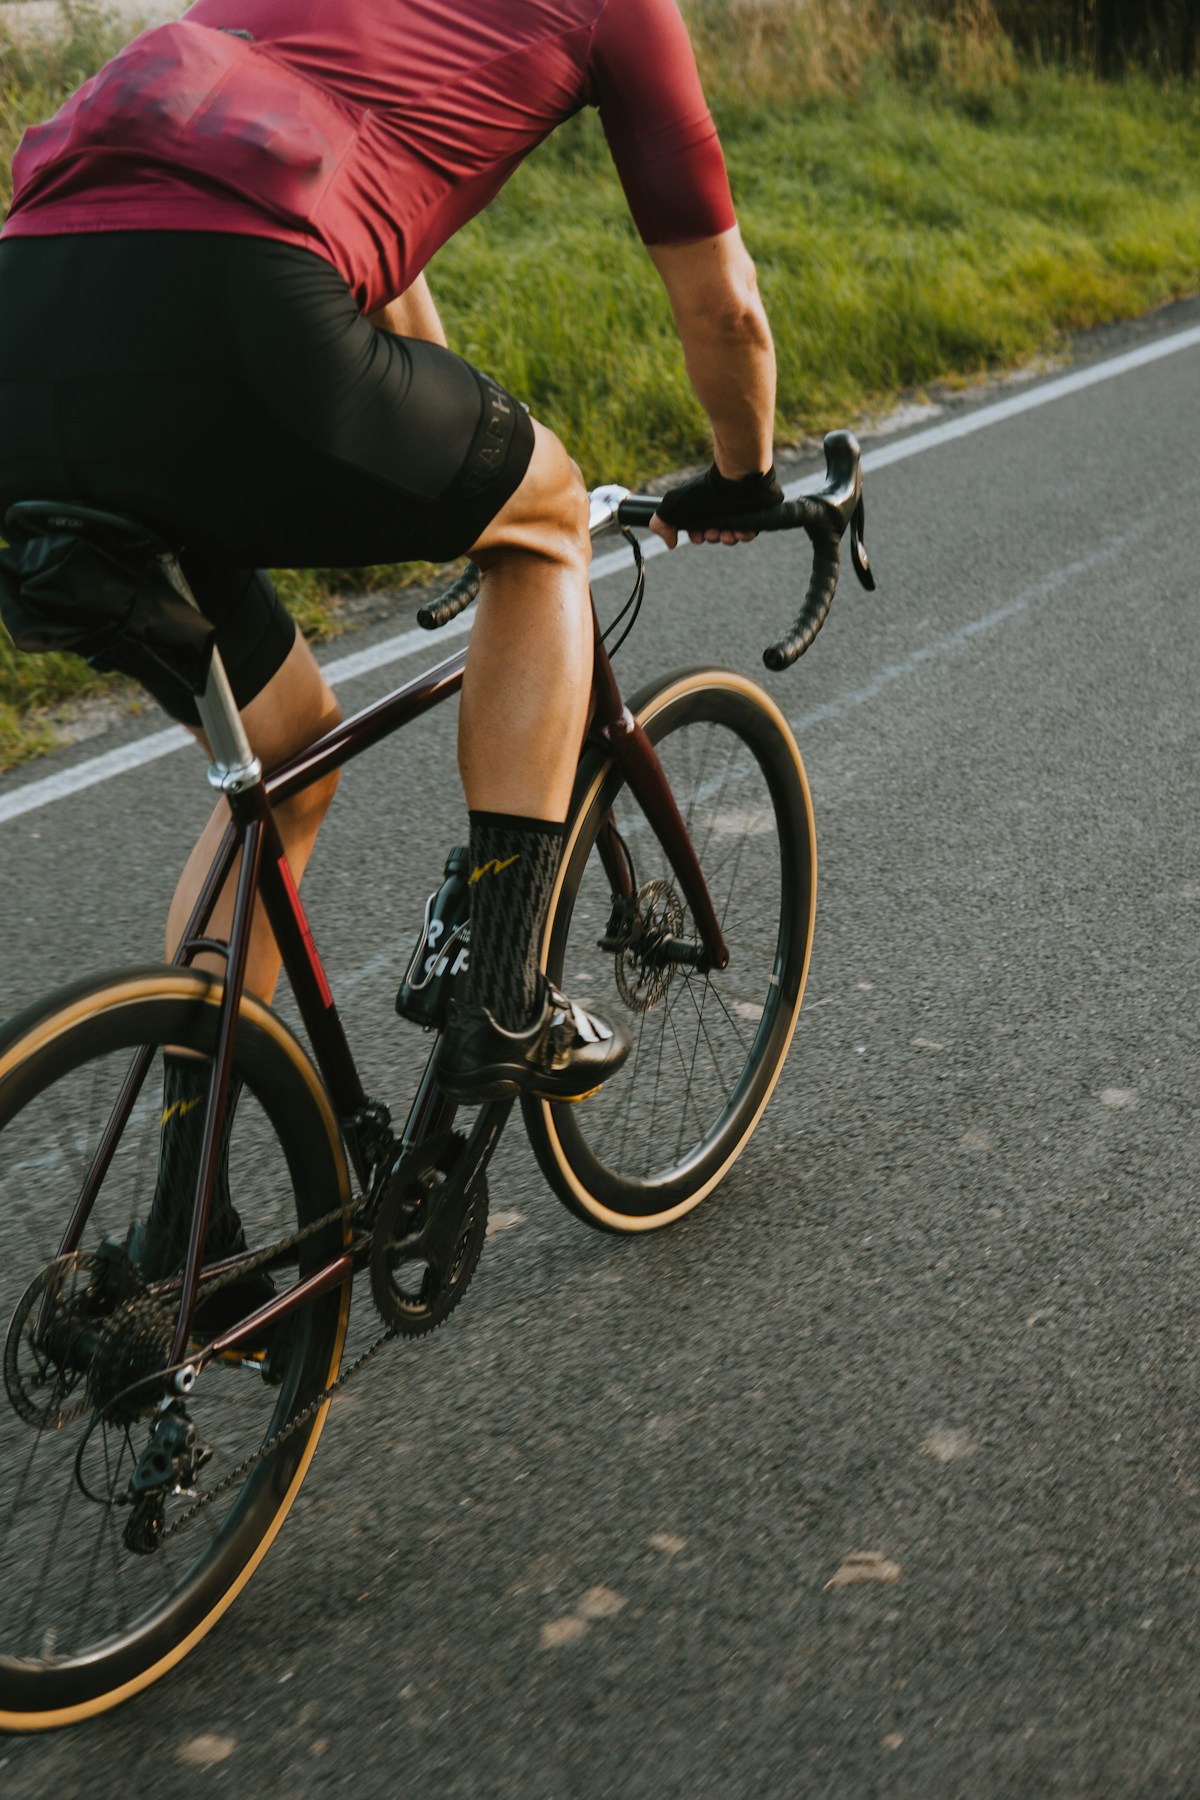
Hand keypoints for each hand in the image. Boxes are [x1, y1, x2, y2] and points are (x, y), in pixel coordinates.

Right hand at [649, 463, 783, 549]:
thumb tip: (670, 543)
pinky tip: (739, 531)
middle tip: (712, 532)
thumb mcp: (673, 505)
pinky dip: (744, 536)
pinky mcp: (753, 514)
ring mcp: (737, 512)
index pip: (699, 530)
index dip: (697, 537)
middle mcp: (718, 510)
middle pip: (715, 535)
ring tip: (725, 533)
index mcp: (702, 508)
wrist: (734, 477)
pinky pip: (750, 532)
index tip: (698, 535)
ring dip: (726, 539)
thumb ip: (661, 524)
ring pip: (731, 536)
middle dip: (711, 538)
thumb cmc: (704, 490)